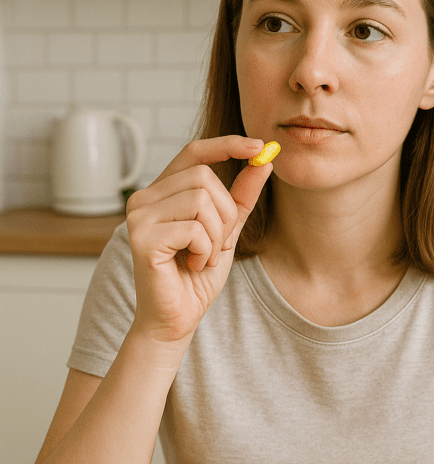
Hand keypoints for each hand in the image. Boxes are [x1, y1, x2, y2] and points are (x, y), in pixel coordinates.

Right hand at [125, 136, 271, 343]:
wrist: (177, 318)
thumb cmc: (196, 276)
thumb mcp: (227, 230)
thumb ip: (241, 196)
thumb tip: (264, 161)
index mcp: (162, 192)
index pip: (193, 153)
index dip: (226, 145)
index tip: (259, 146)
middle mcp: (144, 198)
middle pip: (203, 177)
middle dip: (226, 213)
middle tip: (219, 243)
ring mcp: (138, 216)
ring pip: (200, 200)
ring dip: (216, 235)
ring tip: (203, 257)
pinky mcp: (142, 238)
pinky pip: (193, 228)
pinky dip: (204, 250)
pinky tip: (192, 265)